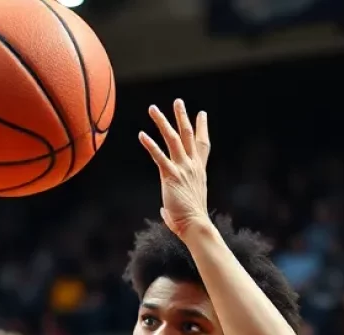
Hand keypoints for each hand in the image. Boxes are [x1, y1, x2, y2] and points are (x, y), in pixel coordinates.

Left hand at [139, 99, 210, 240]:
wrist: (195, 224)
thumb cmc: (189, 220)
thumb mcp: (183, 207)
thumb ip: (174, 204)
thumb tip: (165, 211)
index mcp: (198, 171)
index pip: (202, 144)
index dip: (201, 128)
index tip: (201, 114)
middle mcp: (192, 166)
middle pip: (188, 135)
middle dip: (182, 117)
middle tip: (177, 101)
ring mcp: (183, 169)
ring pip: (173, 139)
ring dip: (163, 122)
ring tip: (153, 109)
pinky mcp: (171, 175)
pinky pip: (159, 156)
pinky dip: (150, 145)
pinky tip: (142, 134)